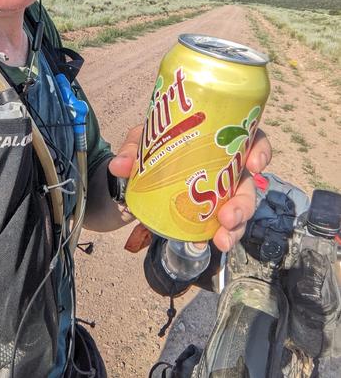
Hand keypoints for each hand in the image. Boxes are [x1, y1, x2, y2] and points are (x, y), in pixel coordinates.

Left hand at [108, 127, 271, 253]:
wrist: (131, 181)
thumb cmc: (146, 152)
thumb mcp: (140, 143)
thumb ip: (132, 150)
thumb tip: (121, 165)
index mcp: (215, 140)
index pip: (249, 139)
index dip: (261, 150)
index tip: (255, 164)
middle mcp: (225, 166)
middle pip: (249, 182)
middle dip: (245, 202)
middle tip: (228, 216)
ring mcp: (219, 192)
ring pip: (241, 208)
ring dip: (237, 226)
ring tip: (222, 240)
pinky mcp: (209, 215)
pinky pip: (224, 226)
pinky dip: (223, 235)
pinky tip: (213, 243)